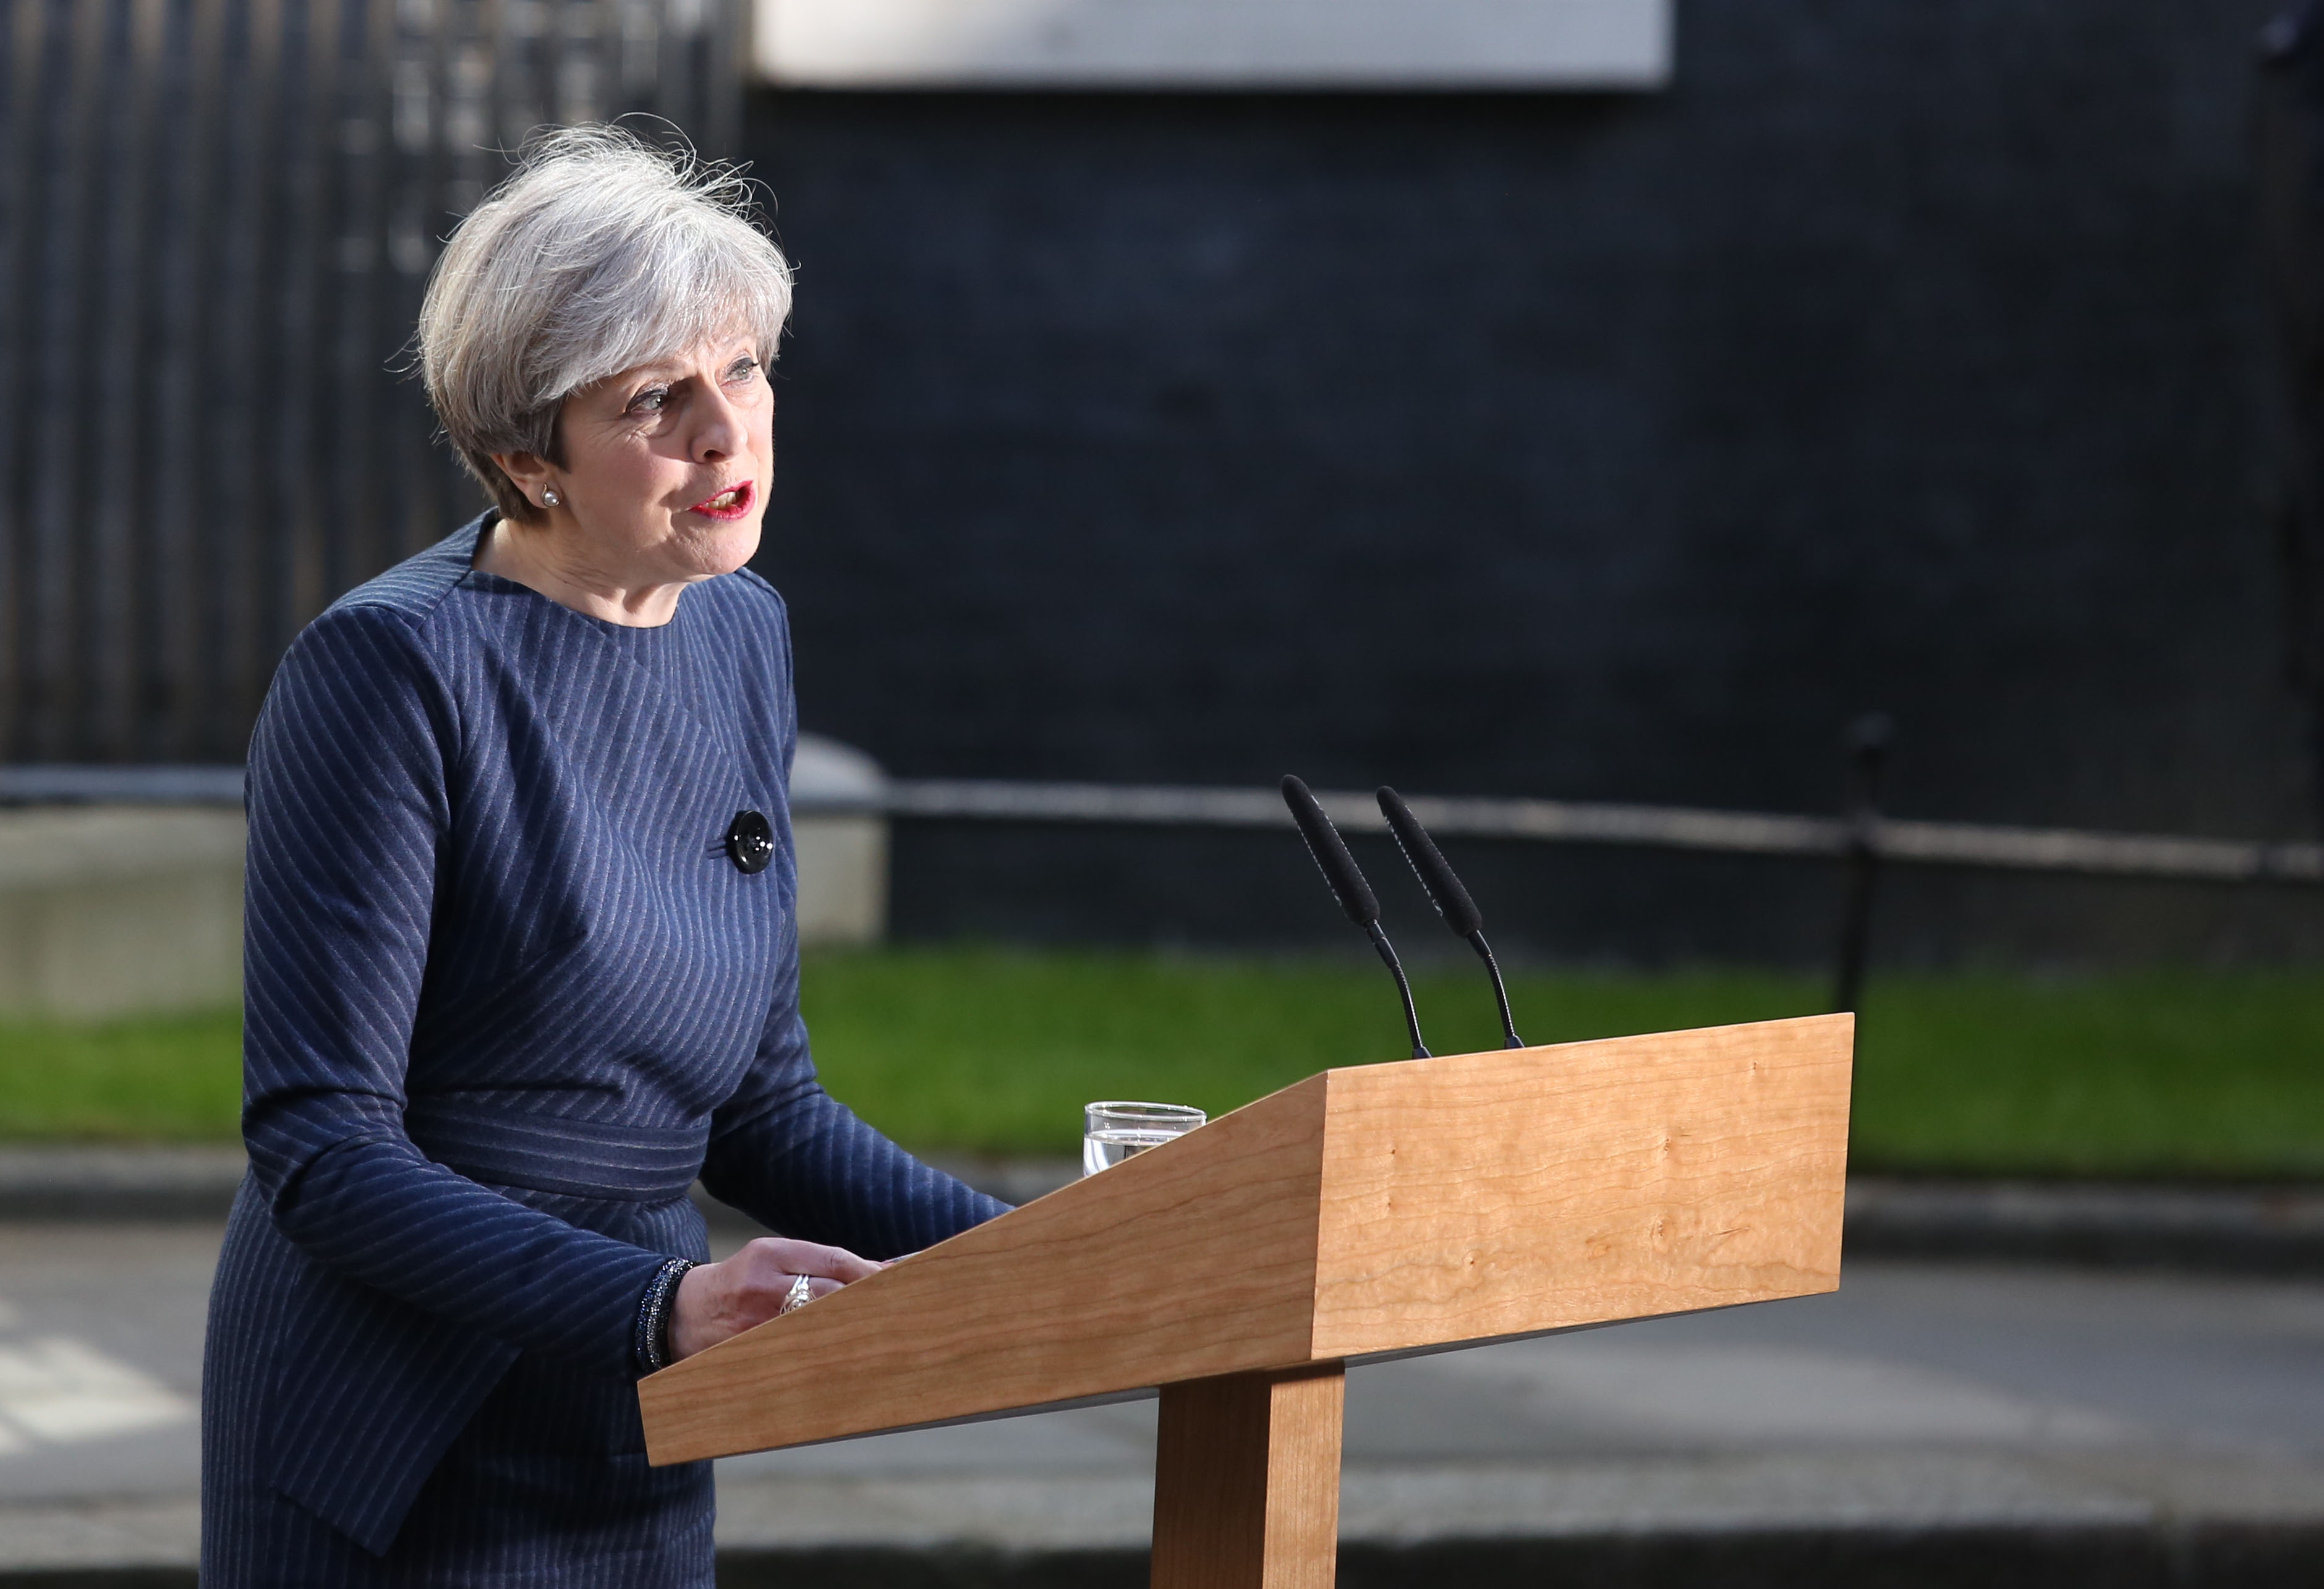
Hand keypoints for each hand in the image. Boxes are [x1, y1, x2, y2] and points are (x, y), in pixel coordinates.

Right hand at [668, 1237, 882, 1361]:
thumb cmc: (740, 1283)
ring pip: (818, 1324)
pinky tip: (845, 1355)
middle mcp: (762, 1284)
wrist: (682, 1314)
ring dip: (850, 1328)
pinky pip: (798, 1351)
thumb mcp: (772, 1260)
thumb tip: (877, 1269)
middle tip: (898, 1310)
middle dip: (865, 1301)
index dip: (869, 1272)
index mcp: (769, 1254)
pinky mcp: (750, 1350)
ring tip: (879, 1333)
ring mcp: (755, 1321)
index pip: (832, 1259)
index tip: (896, 1280)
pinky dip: (824, 1351)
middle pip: (830, 1293)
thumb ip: (819, 1263)